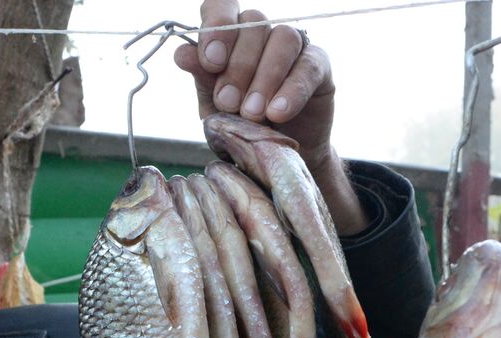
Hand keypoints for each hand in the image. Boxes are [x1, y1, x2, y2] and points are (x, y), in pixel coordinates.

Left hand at [174, 3, 368, 234]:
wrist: (276, 159)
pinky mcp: (318, 65)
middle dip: (238, 66)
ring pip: (283, 38)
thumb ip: (203, 80)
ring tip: (253, 114)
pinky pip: (308, 66)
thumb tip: (182, 54)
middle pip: (253, 23)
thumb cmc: (242, 127)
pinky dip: (291, 90)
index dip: (216, 25)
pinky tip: (278, 113)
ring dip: (265, 76)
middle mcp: (262, 32)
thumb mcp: (215, 108)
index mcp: (230, 34)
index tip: (211, 62)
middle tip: (228, 103)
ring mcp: (293, 45)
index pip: (222, 6)